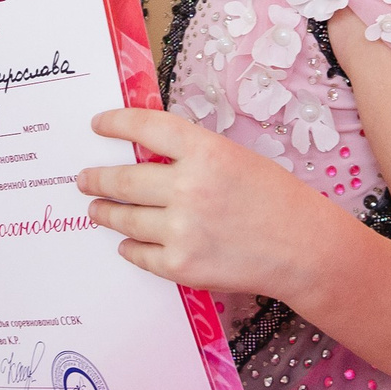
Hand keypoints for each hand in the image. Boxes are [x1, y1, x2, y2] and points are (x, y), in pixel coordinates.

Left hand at [77, 107, 344, 298]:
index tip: (97, 125)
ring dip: (104, 212)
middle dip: (97, 178)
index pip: (145, 128)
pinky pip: (139, 254)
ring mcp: (182, 229)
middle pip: (123, 179)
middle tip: (84, 178)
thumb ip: (193, 157)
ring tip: (96, 209)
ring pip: (124, 218)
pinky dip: (129, 248)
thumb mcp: (236, 159)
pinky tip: (126, 244)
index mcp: (205, 151)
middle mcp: (188, 187)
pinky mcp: (182, 266)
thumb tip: (146, 157)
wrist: (306, 250)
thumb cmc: (278, 199)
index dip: (115, 124)